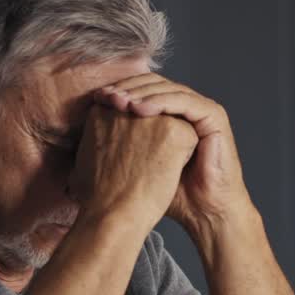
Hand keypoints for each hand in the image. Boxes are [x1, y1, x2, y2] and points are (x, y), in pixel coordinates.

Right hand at [69, 102, 197, 224]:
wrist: (112, 214)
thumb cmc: (98, 196)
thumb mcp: (85, 156)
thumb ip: (98, 138)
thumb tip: (106, 139)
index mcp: (102, 109)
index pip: (132, 114)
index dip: (134, 140)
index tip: (126, 161)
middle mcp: (126, 106)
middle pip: (152, 116)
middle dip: (151, 140)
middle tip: (138, 168)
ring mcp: (150, 116)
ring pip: (172, 125)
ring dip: (166, 148)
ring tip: (149, 171)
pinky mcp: (174, 130)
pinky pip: (189, 138)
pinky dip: (181, 158)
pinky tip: (164, 173)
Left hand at [97, 74, 251, 235]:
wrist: (203, 211)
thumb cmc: (172, 194)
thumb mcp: (138, 164)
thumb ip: (119, 145)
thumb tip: (79, 137)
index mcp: (170, 114)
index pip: (142, 89)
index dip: (119, 91)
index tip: (96, 100)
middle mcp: (186, 107)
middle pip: (153, 83)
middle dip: (127, 88)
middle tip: (106, 96)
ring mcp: (201, 110)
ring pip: (167, 88)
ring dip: (141, 93)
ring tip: (120, 102)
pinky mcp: (214, 116)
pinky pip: (184, 101)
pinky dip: (161, 102)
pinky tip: (139, 110)